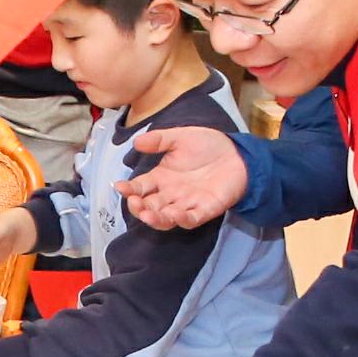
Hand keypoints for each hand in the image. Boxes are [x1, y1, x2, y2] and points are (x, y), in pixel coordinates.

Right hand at [116, 123, 249, 228]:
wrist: (237, 153)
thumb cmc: (208, 145)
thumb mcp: (180, 137)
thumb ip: (160, 140)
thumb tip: (136, 142)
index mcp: (162, 177)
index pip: (140, 187)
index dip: (129, 189)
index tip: (120, 187)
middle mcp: (171, 194)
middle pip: (150, 206)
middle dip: (139, 207)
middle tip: (134, 202)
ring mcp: (187, 204)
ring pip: (166, 217)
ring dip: (156, 218)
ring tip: (147, 214)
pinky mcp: (205, 210)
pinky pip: (191, 219)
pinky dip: (183, 219)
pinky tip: (175, 215)